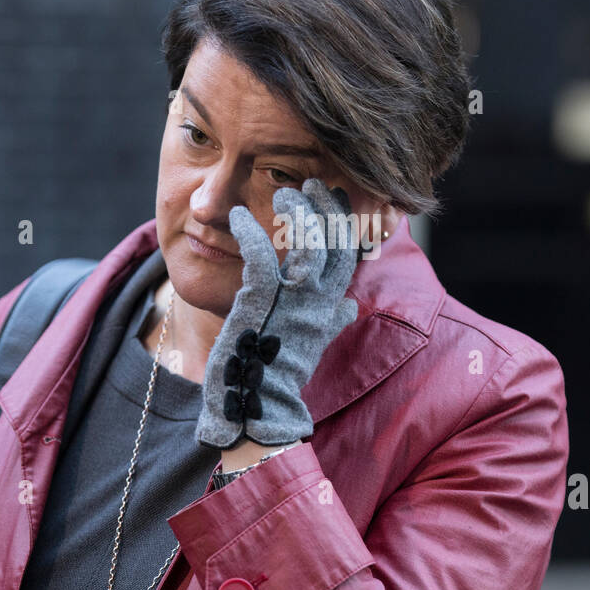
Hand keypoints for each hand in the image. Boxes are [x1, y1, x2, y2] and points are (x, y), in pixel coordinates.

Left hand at [194, 178, 360, 449]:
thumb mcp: (314, 344)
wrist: (255, 407)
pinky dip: (251, 231)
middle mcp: (318, 302)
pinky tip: (238, 217)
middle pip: (337, 240)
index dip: (348, 221)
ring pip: (308, 242)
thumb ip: (333, 320)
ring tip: (284, 192)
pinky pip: (262, 255)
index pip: (351, 254)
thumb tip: (351, 306)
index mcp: (330, 308)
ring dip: (298, 211)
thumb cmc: (278, 375)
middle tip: (313, 182)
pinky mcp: (260, 303)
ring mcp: (292, 302)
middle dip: (328, 205)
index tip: (339, 194)